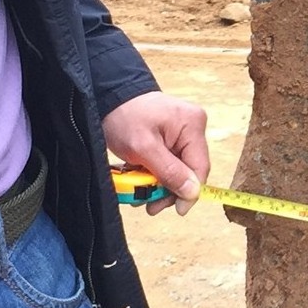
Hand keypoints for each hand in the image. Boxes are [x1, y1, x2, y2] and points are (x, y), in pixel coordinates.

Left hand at [106, 90, 210, 215]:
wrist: (107, 97)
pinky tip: (143, 180)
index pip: (200, 167)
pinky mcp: (172, 136)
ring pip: (179, 168)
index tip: (178, 210)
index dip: (190, 192)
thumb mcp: (143, 148)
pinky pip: (171, 161)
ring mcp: (184, 131)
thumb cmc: (123, 117)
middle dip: (171, 190)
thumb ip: (169, 171)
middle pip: (190, 170)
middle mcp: (193, 127)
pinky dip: (157, 173)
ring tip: (142, 194)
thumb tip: (192, 193)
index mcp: (192, 125)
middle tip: (152, 205)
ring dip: (162, 184)